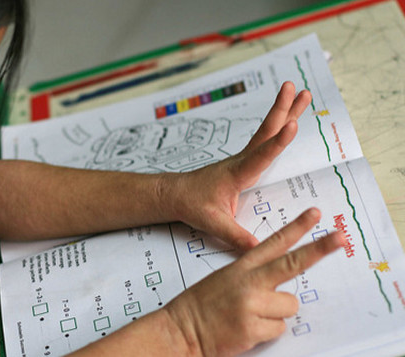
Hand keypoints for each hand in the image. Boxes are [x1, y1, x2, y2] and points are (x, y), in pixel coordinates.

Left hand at [164, 81, 311, 249]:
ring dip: (284, 111)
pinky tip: (288, 119)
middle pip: (266, 131)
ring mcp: (243, 158)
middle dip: (283, 109)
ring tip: (301, 92)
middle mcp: (242, 161)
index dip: (277, 142)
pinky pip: (264, 140)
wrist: (175, 194)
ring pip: (266, 131)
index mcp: (237, 173)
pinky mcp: (244, 161)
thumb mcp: (212, 222)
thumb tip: (258, 250)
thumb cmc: (192, 205)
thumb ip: (236, 235)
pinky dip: (278, 127)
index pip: (261, 155)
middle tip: (298, 88)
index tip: (292, 125)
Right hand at [164, 208, 344, 356]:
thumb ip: (253, 277)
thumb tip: (281, 283)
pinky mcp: (253, 327)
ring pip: (289, 305)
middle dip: (319, 249)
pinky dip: (266, 332)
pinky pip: (279, 328)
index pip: (273, 243)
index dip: (296, 228)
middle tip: (340, 239)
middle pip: (292, 263)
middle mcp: (248, 282)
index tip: (314, 214)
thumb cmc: (202, 306)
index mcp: (241, 267)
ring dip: (276, 314)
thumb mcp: (225, 280)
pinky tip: (247, 329)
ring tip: (252, 316)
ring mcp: (252, 304)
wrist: (181, 329)